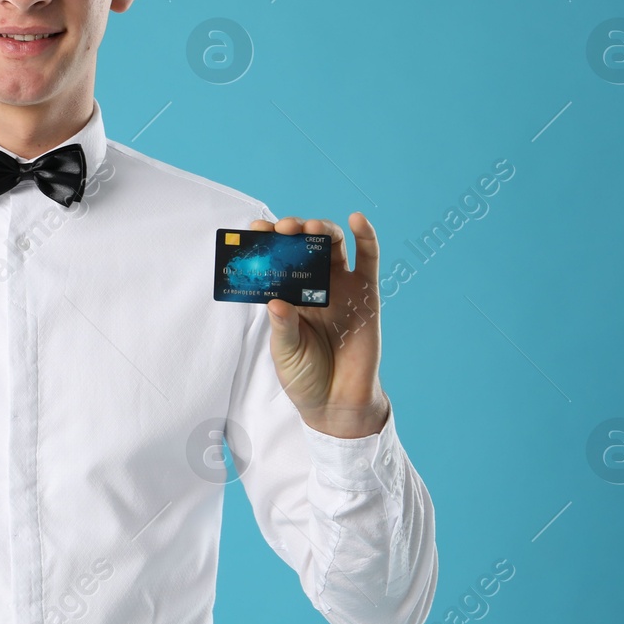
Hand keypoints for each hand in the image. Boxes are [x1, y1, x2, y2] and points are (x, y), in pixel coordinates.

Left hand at [249, 212, 389, 439]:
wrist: (337, 404)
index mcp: (288, 296)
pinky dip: (365, 236)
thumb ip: (283, 327)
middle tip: (282, 229)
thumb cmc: (306, 377)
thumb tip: (276, 301)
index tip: (254, 230)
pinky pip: (369, 259)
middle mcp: (313, 287)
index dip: (266, 243)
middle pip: (303, 247)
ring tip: (309, 227)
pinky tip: (356, 220)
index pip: (275, 261)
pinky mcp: (367, 293)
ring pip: (333, 246)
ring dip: (321, 229)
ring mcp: (341, 287)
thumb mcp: (285, 354)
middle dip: (292, 232)